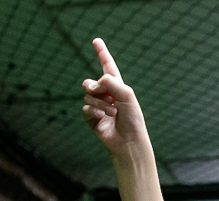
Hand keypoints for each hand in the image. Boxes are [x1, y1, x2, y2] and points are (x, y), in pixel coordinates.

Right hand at [82, 38, 149, 155]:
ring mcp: (97, 106)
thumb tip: (95, 83)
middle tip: (105, 95)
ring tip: (112, 112)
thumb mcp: (127, 95)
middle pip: (89, 82)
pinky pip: (85, 108)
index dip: (102, 53)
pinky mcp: (91, 119)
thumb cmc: (133, 119)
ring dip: (101, 103)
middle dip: (94, 86)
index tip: (96, 41)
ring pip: (88, 96)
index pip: (107, 66)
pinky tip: (103, 117)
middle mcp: (106, 95)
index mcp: (117, 86)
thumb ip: (111, 82)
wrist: (129, 141)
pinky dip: (94, 111)